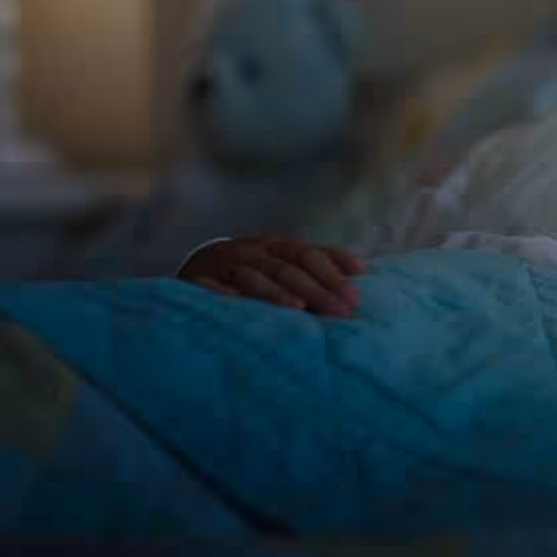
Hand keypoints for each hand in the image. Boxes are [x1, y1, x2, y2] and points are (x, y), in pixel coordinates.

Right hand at [180, 233, 365, 316]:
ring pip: (254, 276)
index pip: (308, 254)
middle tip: (341, 312)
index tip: (356, 294)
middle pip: (287, 268)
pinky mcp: (197, 281)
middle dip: (317, 289)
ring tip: (299, 309)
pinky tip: (238, 305)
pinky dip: (224, 295)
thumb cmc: (251, 267)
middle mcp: (251, 251)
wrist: (195, 264)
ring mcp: (224, 265)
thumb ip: (316, 265)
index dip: (333, 271)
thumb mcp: (282, 260)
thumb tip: (360, 272)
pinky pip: (210, 288)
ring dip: (276, 292)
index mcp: (274, 244)